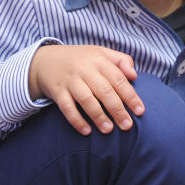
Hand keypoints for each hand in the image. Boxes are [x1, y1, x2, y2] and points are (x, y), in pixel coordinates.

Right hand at [28, 44, 142, 134]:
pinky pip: (67, 108)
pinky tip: (87, 131)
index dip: (130, 96)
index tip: (140, 111)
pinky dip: (77, 120)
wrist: (45, 60)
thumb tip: (134, 75)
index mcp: (98, 59)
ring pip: (86, 100)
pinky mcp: (57, 91)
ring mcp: (70, 80)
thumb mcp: (100, 52)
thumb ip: (121, 60)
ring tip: (108, 130)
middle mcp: (84, 69)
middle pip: (104, 91)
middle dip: (117, 110)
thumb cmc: (79, 59)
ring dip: (99, 117)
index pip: (118, 79)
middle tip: (127, 126)